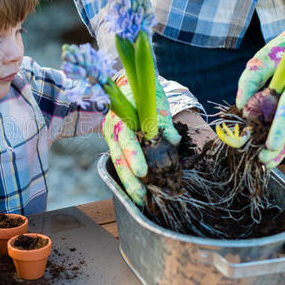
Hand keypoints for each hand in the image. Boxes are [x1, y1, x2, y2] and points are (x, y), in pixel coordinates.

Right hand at [102, 73, 180, 204]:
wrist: (124, 84)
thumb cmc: (141, 90)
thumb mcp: (154, 99)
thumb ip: (162, 120)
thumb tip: (173, 140)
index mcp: (120, 116)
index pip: (125, 138)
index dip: (133, 156)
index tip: (143, 173)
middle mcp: (112, 129)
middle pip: (118, 157)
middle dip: (129, 178)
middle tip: (141, 196)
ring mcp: (111, 137)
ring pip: (117, 163)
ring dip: (128, 182)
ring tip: (140, 200)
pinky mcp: (115, 143)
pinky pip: (120, 162)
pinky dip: (127, 177)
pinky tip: (137, 191)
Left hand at [236, 25, 284, 167]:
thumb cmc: (282, 51)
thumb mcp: (262, 58)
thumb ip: (250, 80)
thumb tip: (241, 106)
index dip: (280, 127)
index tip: (270, 144)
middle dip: (281, 145)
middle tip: (265, 161)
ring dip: (284, 148)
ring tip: (267, 164)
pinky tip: (273, 154)